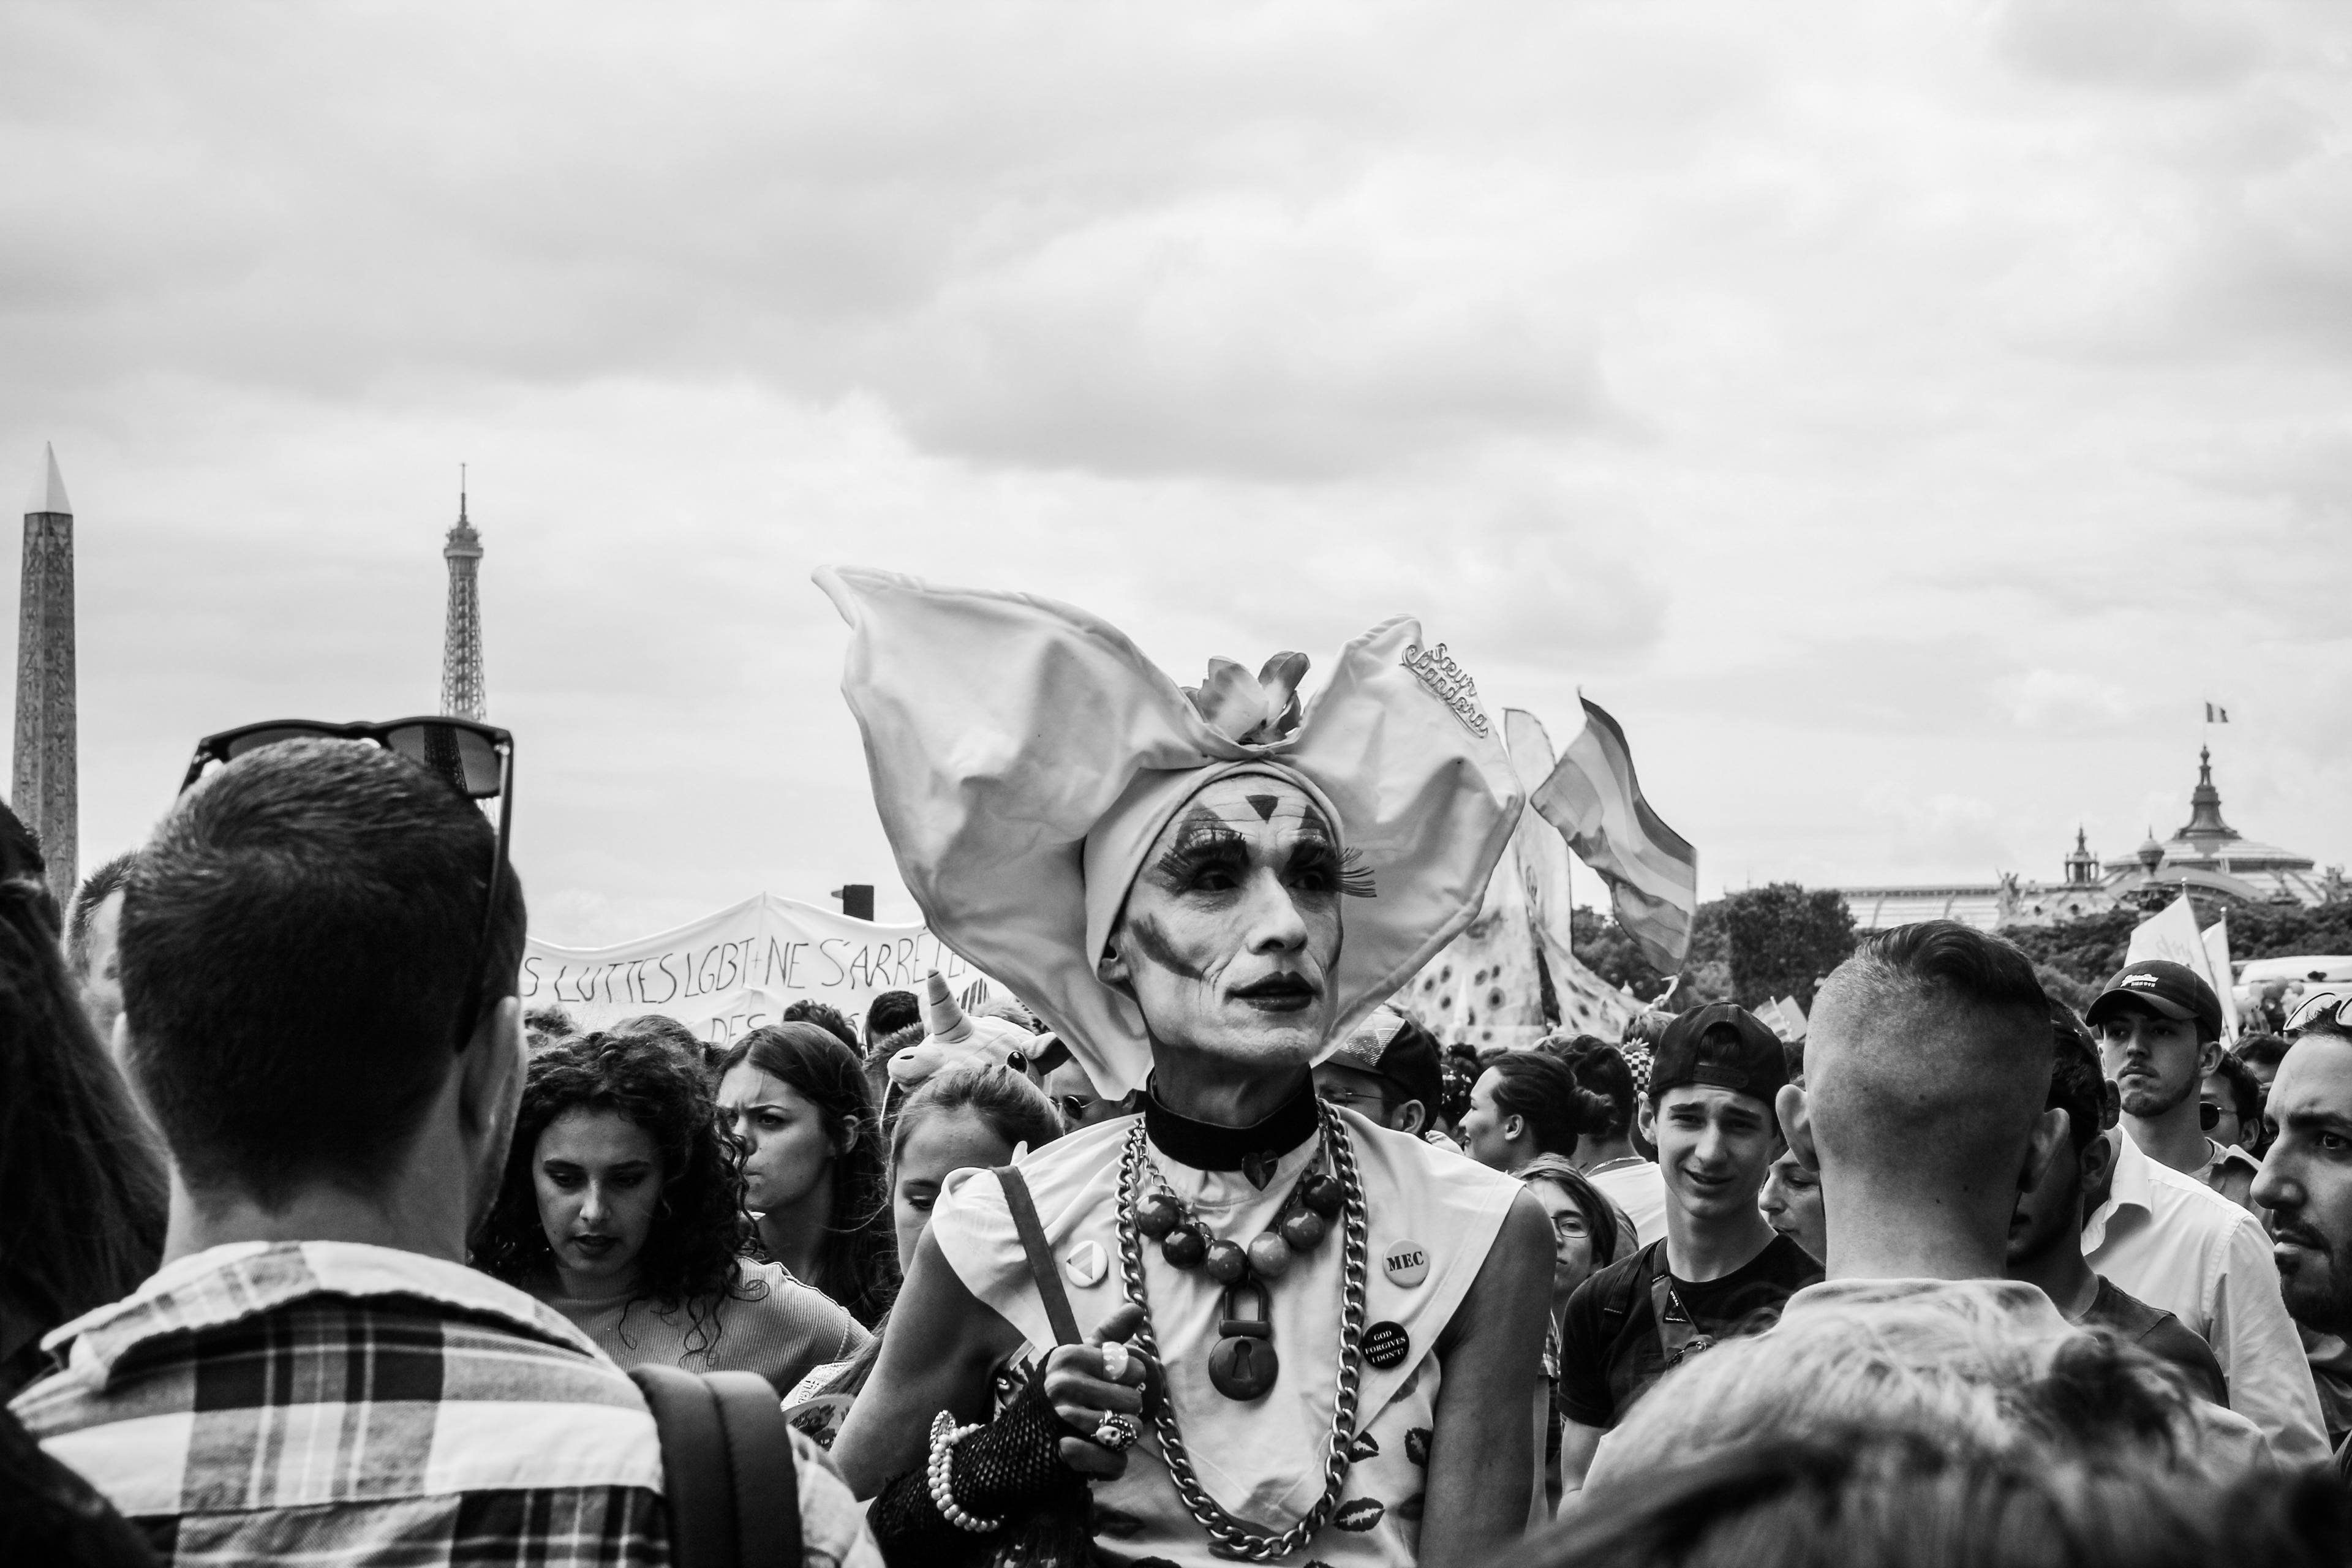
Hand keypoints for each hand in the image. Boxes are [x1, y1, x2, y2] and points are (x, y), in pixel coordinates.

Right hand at [1042, 1303, 1148, 1477]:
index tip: (1109, 1386)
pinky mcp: (1066, 1456)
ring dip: (1119, 1441)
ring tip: (1097, 1438)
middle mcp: (1064, 1384)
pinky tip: (1093, 1459)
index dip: (1129, 1382)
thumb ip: (1107, 1336)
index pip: (1133, 1368)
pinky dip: (1110, 1467)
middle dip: (1126, 1414)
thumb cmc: (1052, 1400)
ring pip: (1130, 1432)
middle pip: (1135, 1401)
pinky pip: (1117, 1463)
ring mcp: (1063, 1419)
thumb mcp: (1074, 1362)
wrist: (1008, 1452)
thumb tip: (1136, 1307)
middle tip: (1101, 1416)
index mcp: (1069, 1358)